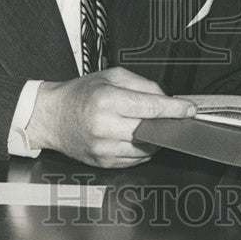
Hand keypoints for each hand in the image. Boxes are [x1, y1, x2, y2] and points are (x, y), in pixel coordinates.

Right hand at [26, 67, 194, 167]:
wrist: (52, 116)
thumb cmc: (80, 94)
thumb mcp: (112, 76)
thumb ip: (143, 85)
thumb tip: (166, 99)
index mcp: (106, 101)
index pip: (151, 108)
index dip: (175, 109)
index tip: (189, 109)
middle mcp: (104, 126)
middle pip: (151, 130)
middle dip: (167, 124)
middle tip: (174, 117)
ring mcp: (102, 148)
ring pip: (145, 149)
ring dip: (156, 139)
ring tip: (152, 126)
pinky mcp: (102, 163)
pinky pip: (134, 160)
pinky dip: (143, 150)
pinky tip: (138, 138)